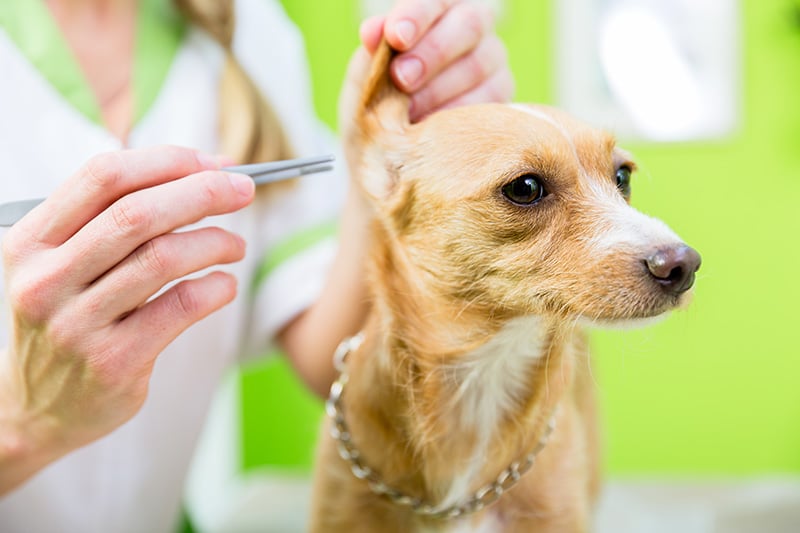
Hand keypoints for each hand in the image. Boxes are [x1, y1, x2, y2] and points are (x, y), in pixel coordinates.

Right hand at [0, 146, 252, 492]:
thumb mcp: (67, 263)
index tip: (210, 162)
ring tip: (235, 245)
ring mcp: (78, 324)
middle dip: (202, 192)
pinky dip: (216, 287)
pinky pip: (180, 307)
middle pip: (138, 214)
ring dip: (215, 241)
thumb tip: (206, 169)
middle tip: (244, 189)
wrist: (36, 409)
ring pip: (163, 258)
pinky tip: (225, 284)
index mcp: (32, 240)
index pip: (103, 177)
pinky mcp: (114, 361)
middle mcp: (47, 279)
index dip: (166, 161)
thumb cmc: (69, 319)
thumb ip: (118, 218)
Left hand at [361, 0, 512, 120]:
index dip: (416, 16)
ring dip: (437, 91)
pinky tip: (430, 128)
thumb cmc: (382, 94)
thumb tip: (373, 32)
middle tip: (401, 78)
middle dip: (431, 53)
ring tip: (407, 112)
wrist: (396, 143)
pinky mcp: (502, 97)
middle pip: (469, 25)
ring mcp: (492, 60)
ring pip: (478, 66)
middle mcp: (473, 25)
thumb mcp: (369, 71)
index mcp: (439, 7)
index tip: (395, 37)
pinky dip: (454, 117)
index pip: (434, 0)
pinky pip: (486, 105)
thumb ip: (373, 50)